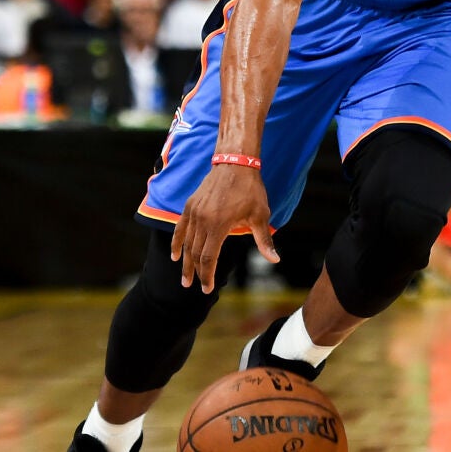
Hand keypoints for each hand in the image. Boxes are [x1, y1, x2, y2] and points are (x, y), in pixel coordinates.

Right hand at [170, 163, 280, 292]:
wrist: (235, 163)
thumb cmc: (250, 189)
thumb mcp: (260, 215)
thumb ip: (264, 240)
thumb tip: (275, 260)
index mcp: (219, 225)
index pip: (209, 258)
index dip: (207, 275)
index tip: (208, 288)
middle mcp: (202, 220)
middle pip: (195, 253)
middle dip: (194, 272)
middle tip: (192, 286)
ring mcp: (194, 212)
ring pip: (187, 243)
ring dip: (185, 261)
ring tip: (185, 277)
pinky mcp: (190, 205)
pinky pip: (180, 228)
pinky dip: (176, 242)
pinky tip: (175, 255)